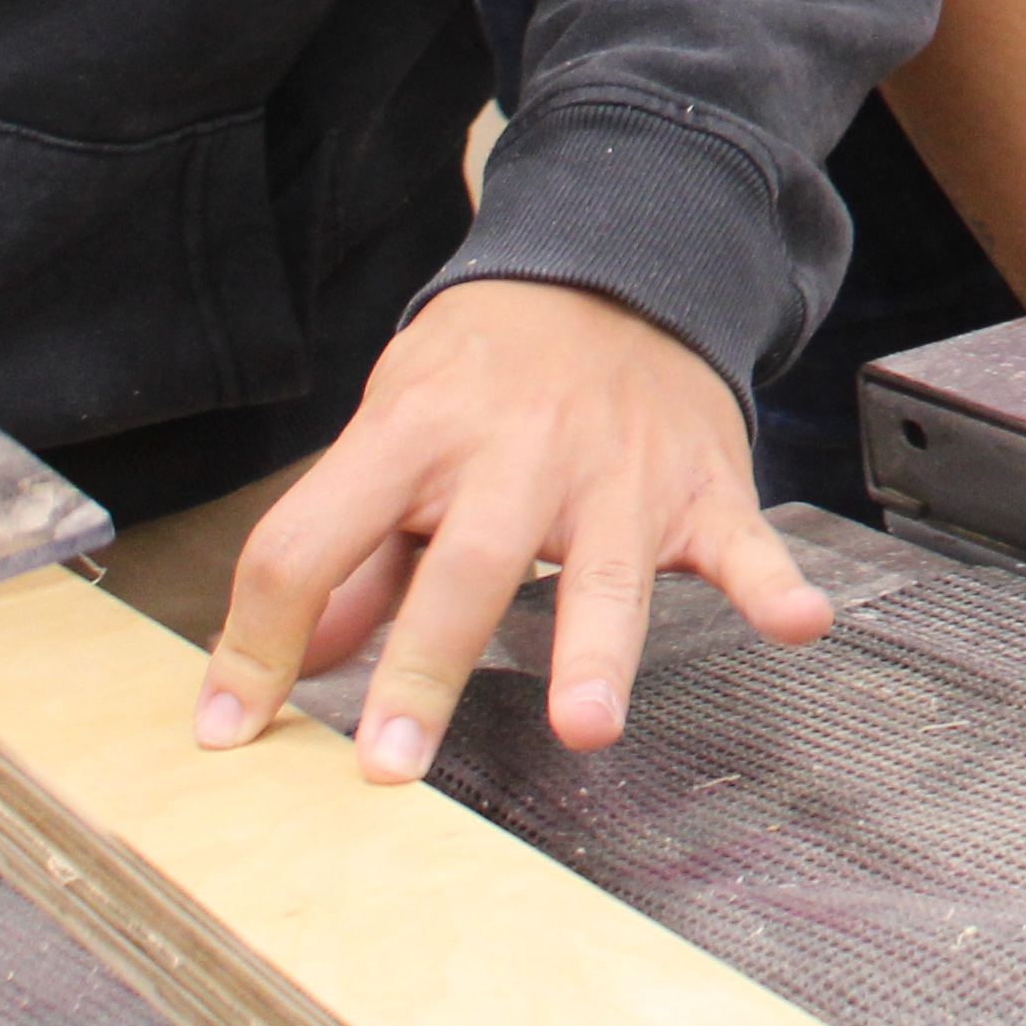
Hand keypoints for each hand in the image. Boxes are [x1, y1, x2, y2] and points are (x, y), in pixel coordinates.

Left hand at [194, 276, 823, 782]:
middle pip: (464, 565)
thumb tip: (288, 658)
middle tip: (391, 763)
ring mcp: (619, 469)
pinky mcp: (702, 481)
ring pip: (606, 566)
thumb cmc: (489, 368)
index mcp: (413, 431)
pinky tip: (795, 622)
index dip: (257, 639)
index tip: (230, 729)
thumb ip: (351, 548)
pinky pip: (743, 539)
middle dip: (425, 668)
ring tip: (586, 723)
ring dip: (596, 646)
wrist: (617, 262)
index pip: (313, 538)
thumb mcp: (393, 424)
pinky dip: (773, 583)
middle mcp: (515, 451)